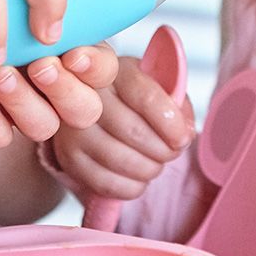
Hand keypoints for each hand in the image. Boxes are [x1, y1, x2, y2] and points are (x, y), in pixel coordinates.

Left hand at [0, 42, 118, 146]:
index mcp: (73, 47)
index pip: (103, 69)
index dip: (94, 68)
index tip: (74, 53)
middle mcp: (54, 82)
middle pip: (85, 109)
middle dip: (64, 91)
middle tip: (39, 66)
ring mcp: (22, 105)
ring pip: (44, 126)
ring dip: (24, 103)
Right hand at [50, 55, 194, 200]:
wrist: (87, 102)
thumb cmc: (127, 92)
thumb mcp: (152, 81)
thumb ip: (175, 100)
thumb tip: (186, 131)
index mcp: (111, 70)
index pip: (145, 96)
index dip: (170, 122)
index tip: (183, 137)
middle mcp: (86, 96)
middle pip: (133, 131)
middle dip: (163, 149)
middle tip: (172, 151)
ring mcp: (73, 129)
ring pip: (120, 160)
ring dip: (150, 169)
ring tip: (156, 162)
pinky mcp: (68, 159)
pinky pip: (107, 184)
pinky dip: (132, 186)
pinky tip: (138, 176)